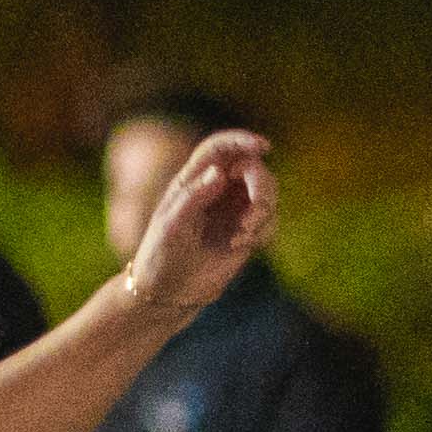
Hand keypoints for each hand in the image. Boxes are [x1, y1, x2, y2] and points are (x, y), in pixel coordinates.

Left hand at [121, 132, 277, 316]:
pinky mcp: (247, 231)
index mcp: (192, 179)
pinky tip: (236, 245)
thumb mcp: (171, 226)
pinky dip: (261, 232)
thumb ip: (193, 198)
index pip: (220, 148)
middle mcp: (216, 189)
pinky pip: (270, 221)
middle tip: (258, 207)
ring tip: (241, 234)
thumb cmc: (161, 255)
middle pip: (252, 167)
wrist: (168, 291)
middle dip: (261, 185)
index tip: (264, 146)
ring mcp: (234, 209)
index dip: (242, 140)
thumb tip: (219, 172)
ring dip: (263, 212)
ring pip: (268, 192)